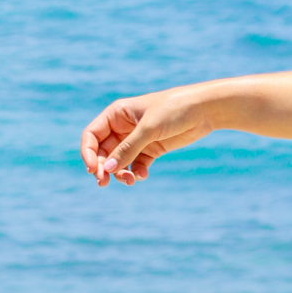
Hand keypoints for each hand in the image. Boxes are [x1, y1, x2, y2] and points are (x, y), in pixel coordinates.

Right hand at [80, 86, 213, 186]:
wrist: (203, 110)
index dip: (87, 153)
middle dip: (103, 167)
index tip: (92, 169)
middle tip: (104, 183)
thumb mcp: (149, 129)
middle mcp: (123, 127)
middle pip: (103, 152)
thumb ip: (128, 149)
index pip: (92, 136)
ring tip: (130, 181)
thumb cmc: (174, 110)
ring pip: (119, 162)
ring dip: (120, 173)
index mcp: (116, 114)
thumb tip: (107, 168)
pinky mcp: (151, 150)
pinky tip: (143, 175)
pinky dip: (137, 172)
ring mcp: (137, 140)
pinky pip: (136, 165)